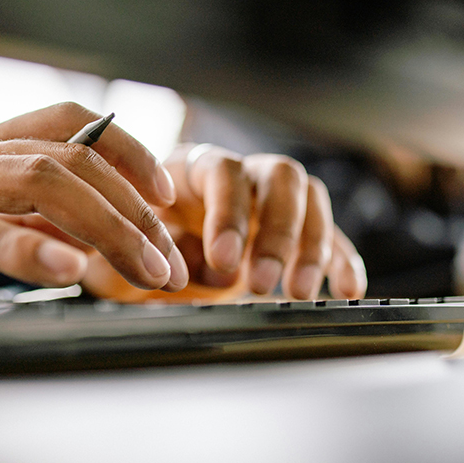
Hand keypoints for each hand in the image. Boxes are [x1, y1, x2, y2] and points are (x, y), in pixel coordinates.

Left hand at [81, 144, 366, 301]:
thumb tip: (153, 260)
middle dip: (276, 231)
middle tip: (263, 282)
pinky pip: (331, 236)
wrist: (144, 254)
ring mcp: (273, 201)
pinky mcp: (297, 231)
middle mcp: (241, 176)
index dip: (228, 213)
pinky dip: (342, 261)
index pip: (222, 172)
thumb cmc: (131, 241)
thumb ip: (131, 246)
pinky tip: (346, 291)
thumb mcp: (118, 243)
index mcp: (192, 168)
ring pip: (311, 200)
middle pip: (280, 177)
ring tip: (299, 293)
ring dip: (310, 246)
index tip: (223, 261)